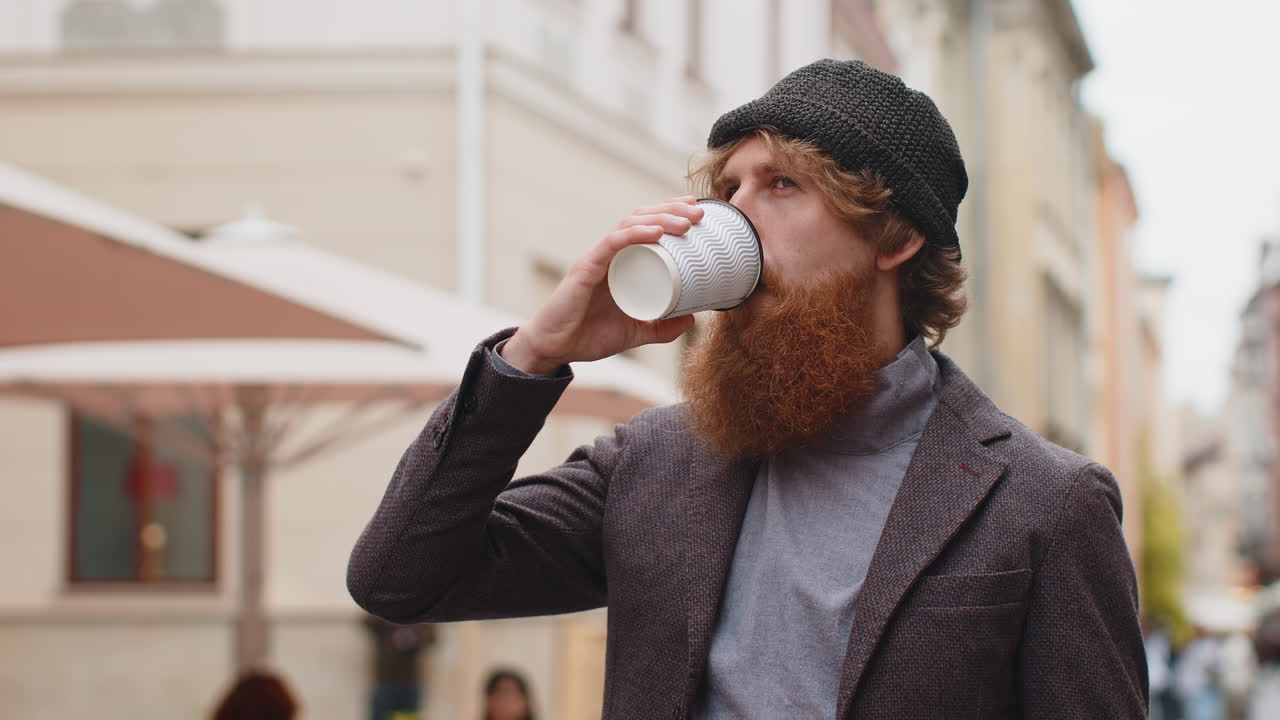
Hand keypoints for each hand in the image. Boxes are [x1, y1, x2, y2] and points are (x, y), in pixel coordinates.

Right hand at [501, 197, 703, 373]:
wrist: (555, 349)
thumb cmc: (588, 336)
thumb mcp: (636, 333)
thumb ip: (661, 328)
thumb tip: (691, 320)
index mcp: (620, 263)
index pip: (646, 226)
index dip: (670, 214)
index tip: (696, 212)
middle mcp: (609, 254)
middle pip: (641, 218)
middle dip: (672, 210)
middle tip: (699, 212)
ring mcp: (597, 259)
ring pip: (630, 225)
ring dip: (660, 218)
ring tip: (686, 221)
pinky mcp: (586, 268)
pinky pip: (612, 243)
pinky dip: (635, 234)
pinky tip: (656, 232)